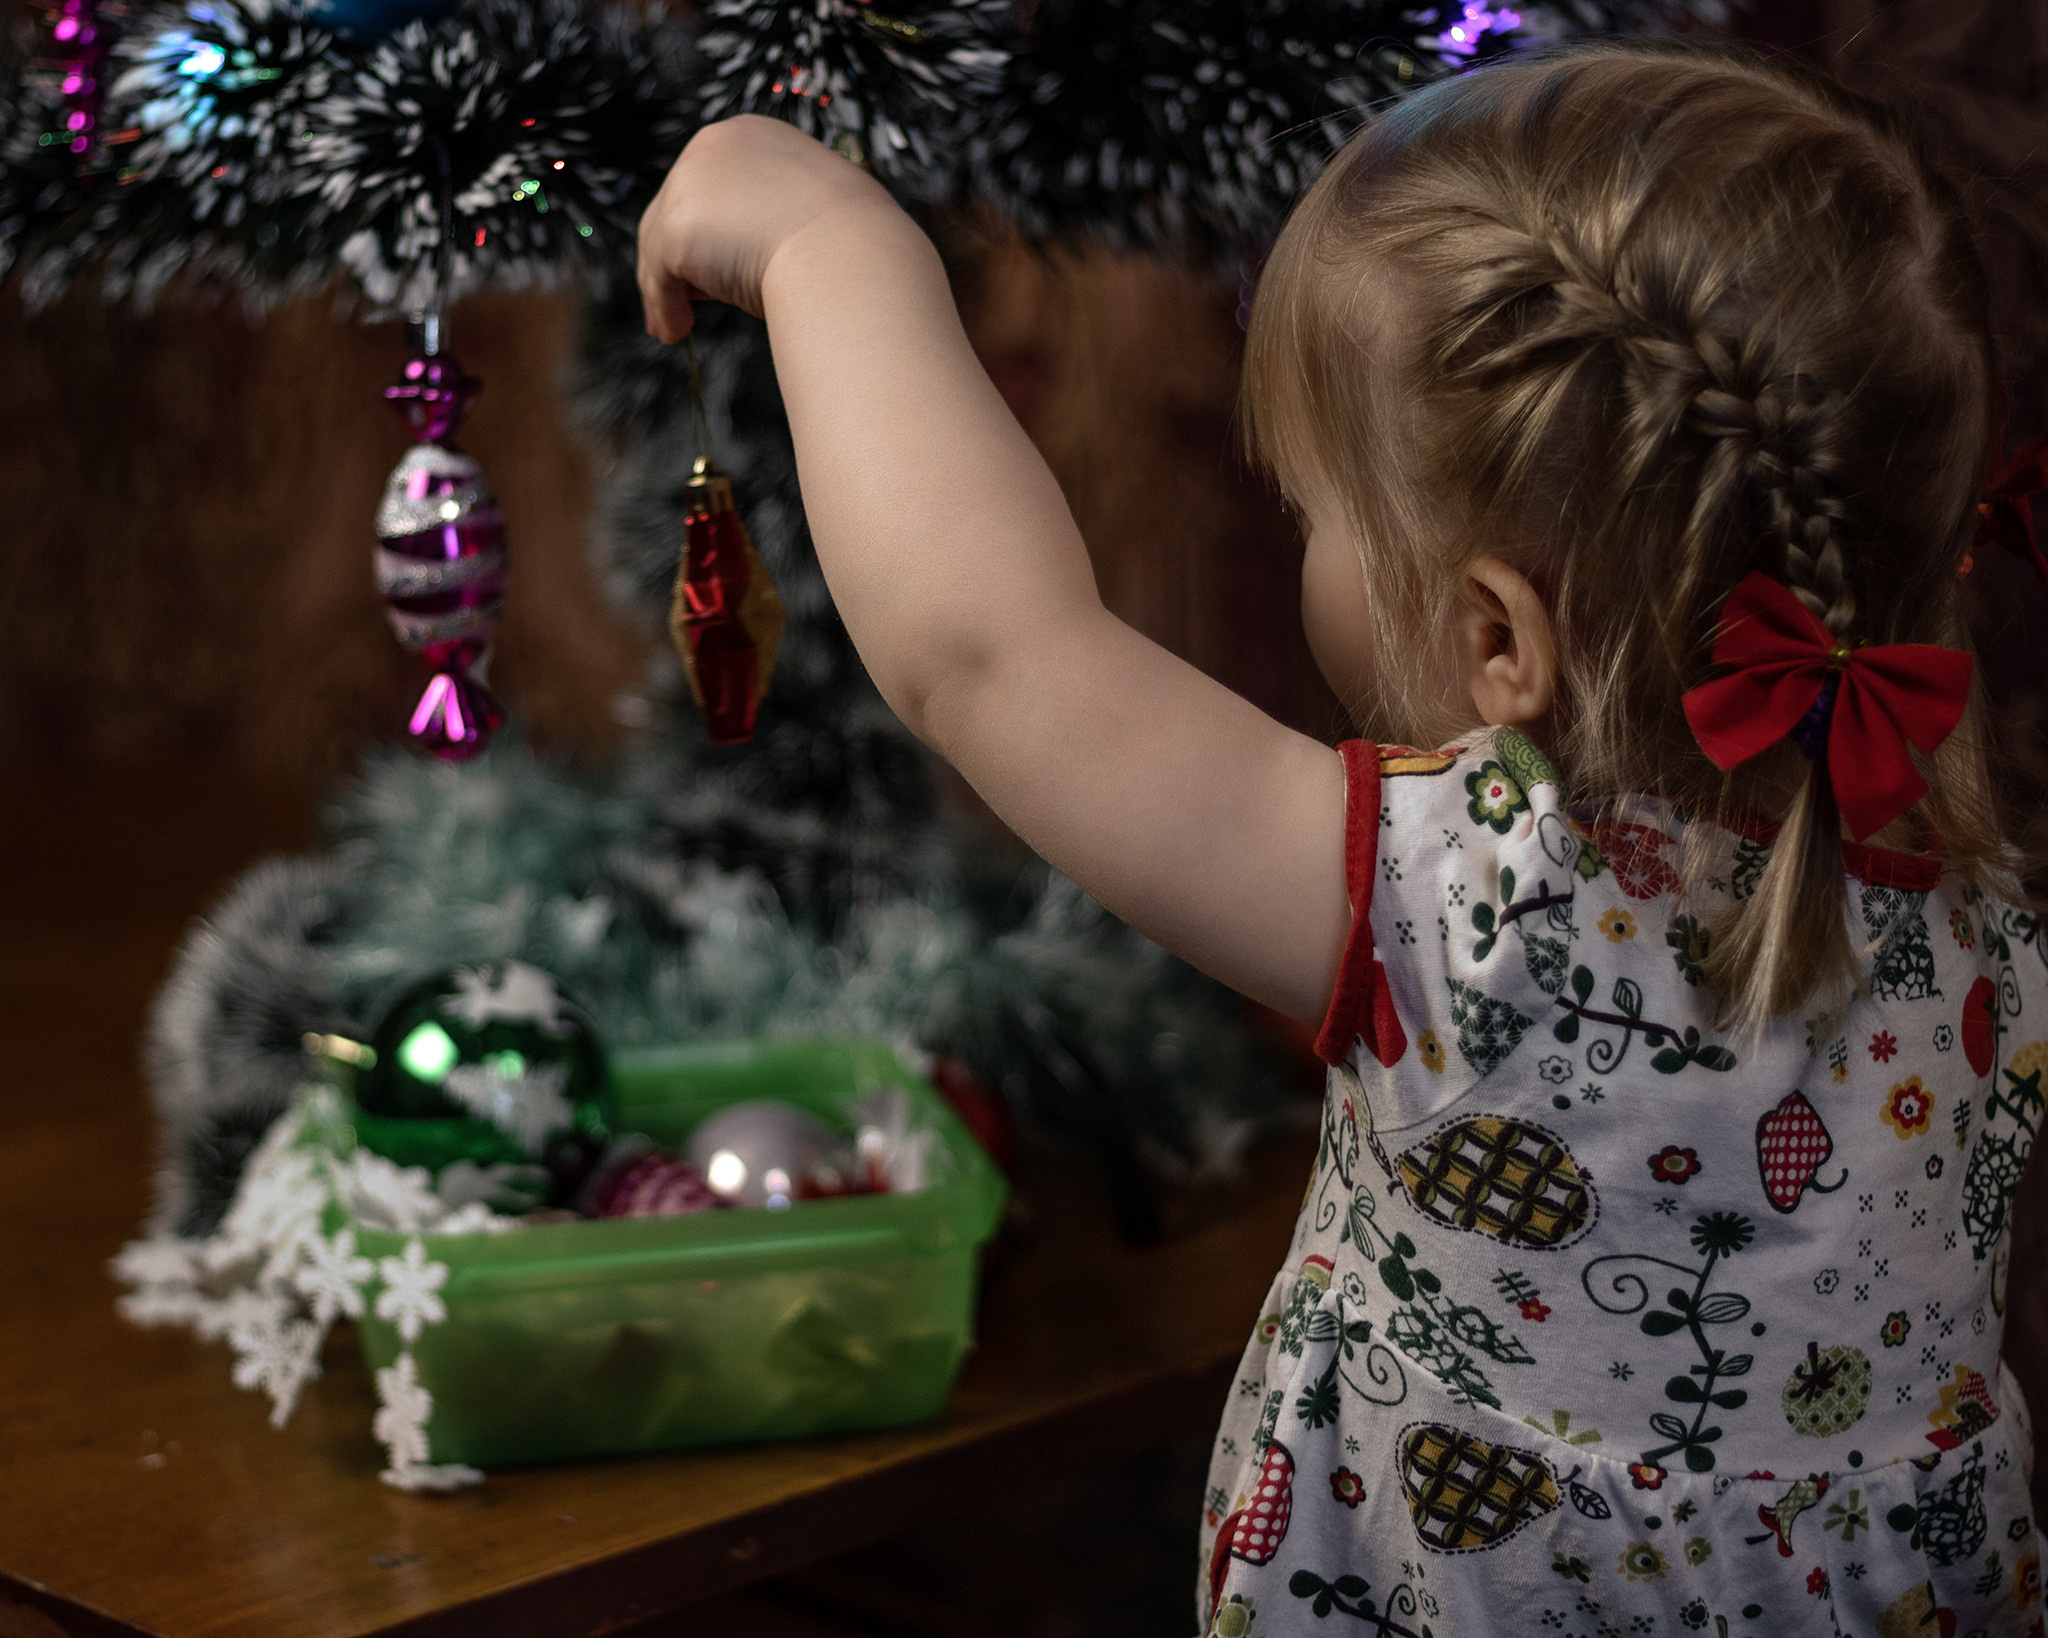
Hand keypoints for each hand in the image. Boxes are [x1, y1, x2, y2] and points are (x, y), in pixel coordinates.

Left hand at [636, 114, 904, 343]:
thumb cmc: (848, 243)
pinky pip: (658, 276)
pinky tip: (680, 331)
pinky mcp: (677, 226)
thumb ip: (771, 218)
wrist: (851, 253)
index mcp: (751, 137)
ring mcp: (690, 183)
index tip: (703, 267)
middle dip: (675, 261)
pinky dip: (665, 307)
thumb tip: (745, 255)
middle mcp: (714, 146)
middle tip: (679, 303)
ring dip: (667, 290)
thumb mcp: (809, 214)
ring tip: (677, 327)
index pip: (709, 185)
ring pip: (660, 243)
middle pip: (673, 209)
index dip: (704, 229)